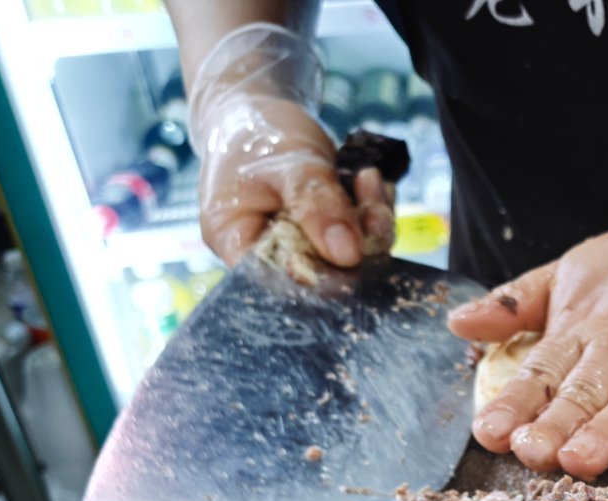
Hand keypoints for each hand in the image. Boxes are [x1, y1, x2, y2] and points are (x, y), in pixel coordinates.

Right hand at [196, 98, 394, 266]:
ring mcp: (303, 247)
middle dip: (357, 239)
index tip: (352, 252)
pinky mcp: (328, 235)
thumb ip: (315, 204)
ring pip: (352, 255)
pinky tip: (368, 179)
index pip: (278, 281)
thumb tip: (348, 254)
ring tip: (368, 180)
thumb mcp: (286, 162)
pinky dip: (373, 208)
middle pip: (322, 273)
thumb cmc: (258, 134)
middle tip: (372, 200)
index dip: (320, 276)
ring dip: (372, 219)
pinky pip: (363, 235)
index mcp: (235, 242)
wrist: (261, 111)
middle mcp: (269, 254)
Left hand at [449, 198, 607, 478]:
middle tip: (532, 454)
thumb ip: (516, 304)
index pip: (544, 368)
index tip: (490, 434)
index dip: (516, 403)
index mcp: (585, 322)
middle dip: (558, 424)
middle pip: (588, 389)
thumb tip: (455, 324)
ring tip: (581, 462)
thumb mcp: (574, 269)